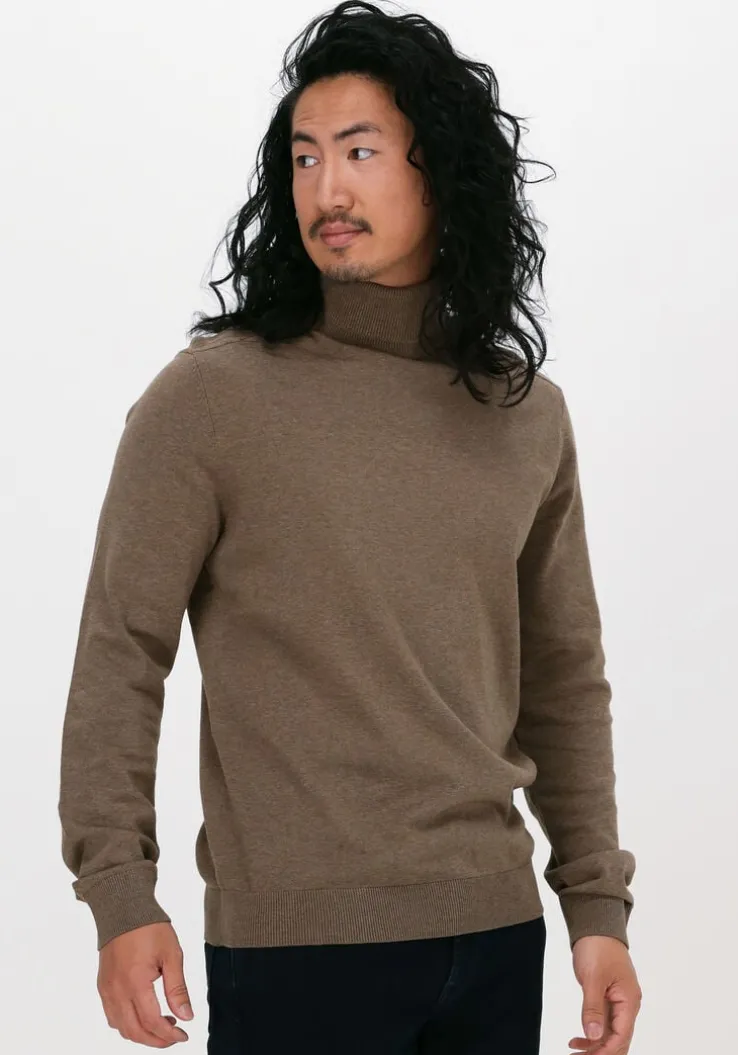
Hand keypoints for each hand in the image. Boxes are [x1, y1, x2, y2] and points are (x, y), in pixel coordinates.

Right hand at [97, 921, 193, 1046]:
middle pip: (135, 1031)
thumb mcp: (172, 955)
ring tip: (162, 1025)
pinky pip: (112, 1016)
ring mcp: (106, 990)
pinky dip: (128, 1024)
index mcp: (135, 982)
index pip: (152, 1022)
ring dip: (142, 1034)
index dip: (169, 1035)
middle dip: (156, 1040)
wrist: (123, 909)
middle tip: (174, 1037)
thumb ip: (178, 989)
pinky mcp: (102, 987)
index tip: (183, 1036)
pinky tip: (143, 1016)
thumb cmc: (149, 928)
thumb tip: (186, 1016)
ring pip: (122, 1028)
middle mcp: (116, 990)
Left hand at [568, 934, 641, 1054]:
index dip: (605, 1050)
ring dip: (595, 1046)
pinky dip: (592, 1033)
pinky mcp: (608, 999)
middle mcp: (627, 1005)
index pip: (621, 1036)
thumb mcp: (593, 978)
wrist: (596, 926)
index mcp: (629, 1000)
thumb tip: (594, 1036)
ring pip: (610, 1034)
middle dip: (600, 1052)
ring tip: (574, 1051)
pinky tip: (578, 1040)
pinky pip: (604, 1023)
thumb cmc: (598, 946)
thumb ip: (593, 1008)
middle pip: (618, 1039)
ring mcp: (619, 1003)